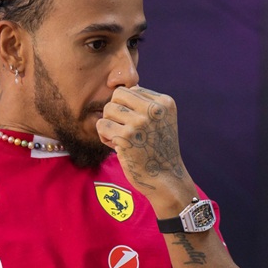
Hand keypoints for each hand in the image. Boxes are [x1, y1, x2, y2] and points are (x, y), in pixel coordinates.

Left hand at [98, 85, 193, 208]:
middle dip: (115, 111)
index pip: (132, 90)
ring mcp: (140, 122)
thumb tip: (117, 89)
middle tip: (122, 129)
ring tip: (120, 138)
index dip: (128, 107)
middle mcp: (154, 109)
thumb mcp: (161, 121)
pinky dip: (104, 136)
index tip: (136, 126)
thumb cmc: (158, 150)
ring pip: (108, 109)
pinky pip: (101, 125)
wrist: (166, 179)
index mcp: (164, 102)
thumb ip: (144, 104)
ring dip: (109, 124)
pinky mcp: (126, 136)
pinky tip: (115, 146)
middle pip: (117, 95)